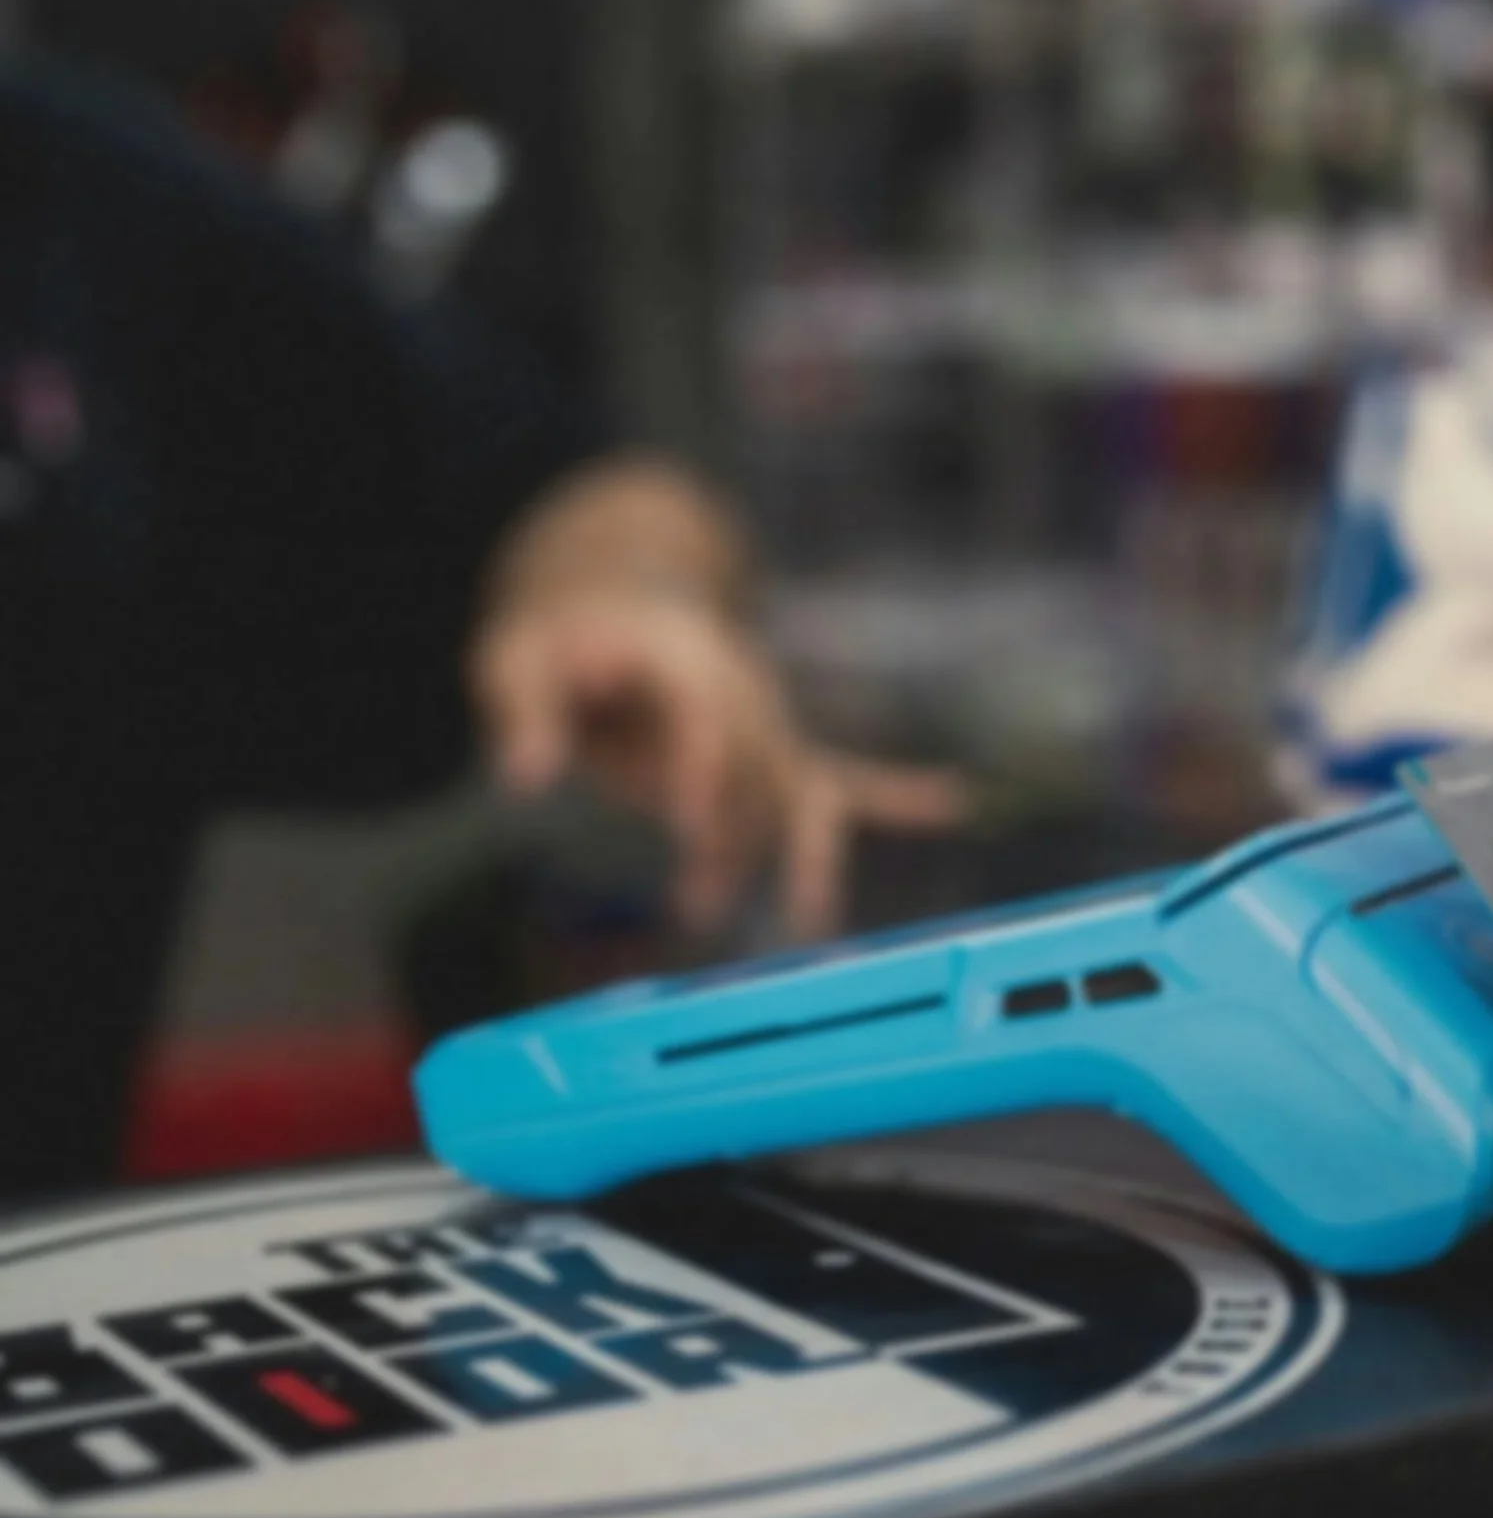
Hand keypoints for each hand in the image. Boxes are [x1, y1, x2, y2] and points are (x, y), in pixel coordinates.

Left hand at [471, 587, 966, 937]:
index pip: (704, 718)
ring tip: (812, 921)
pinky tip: (952, 800)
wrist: (618, 596)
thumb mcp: (515, 661)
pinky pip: (848, 777)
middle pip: (759, 768)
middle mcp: (740, 692)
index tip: (685, 825)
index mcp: (680, 661)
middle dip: (738, 835)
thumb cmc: (559, 639)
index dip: (700, 767)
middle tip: (697, 904)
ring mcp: (767, 725)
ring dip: (806, 855)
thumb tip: (525, 782)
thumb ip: (525, 715)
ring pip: (803, 792)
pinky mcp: (778, 752)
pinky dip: (899, 793)